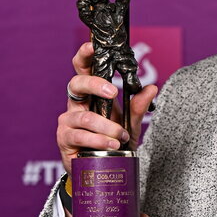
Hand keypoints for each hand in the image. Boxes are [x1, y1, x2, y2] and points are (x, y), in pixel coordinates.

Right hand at [58, 42, 157, 174]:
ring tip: (122, 137)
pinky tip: (112, 146)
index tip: (93, 46)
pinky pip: (80, 135)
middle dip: (94, 84)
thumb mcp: (130, 124)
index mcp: (90, 94)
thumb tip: (152, 88)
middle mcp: (76, 104)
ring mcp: (67, 121)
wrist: (103, 170)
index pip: (83, 69)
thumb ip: (138, 107)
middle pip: (76, 84)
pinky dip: (99, 140)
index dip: (85, 55)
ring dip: (106, 127)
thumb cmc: (113, 142)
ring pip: (84, 116)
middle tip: (112, 92)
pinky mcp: (64, 139)